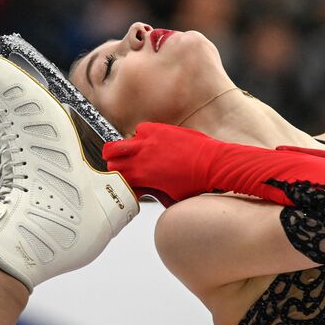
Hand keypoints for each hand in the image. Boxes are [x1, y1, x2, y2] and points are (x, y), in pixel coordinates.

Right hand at [103, 122, 221, 201]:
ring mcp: (148, 141)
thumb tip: (146, 192)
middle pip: (111, 160)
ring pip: (119, 143)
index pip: (116, 178)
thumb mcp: (170, 195)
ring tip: (133, 154)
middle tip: (123, 168)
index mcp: (143, 175)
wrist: (213, 163)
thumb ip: (153, 192)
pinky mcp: (158, 129)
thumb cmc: (196, 181)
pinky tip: (151, 142)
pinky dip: (142, 135)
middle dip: (115, 165)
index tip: (125, 182)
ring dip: (123, 150)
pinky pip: (140, 129)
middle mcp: (142, 156)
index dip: (119, 181)